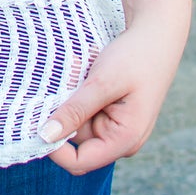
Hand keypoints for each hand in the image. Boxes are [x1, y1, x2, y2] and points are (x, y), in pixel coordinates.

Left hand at [38, 11, 187, 174]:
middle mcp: (121, 140)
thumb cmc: (136, 56)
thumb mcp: (102, 83)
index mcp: (125, 140)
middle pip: (75, 140)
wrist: (157, 32)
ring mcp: (116, 127)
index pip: (79, 162)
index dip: (54, 147)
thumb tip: (44, 136)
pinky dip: (79, 92)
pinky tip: (89, 70)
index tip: (38, 119)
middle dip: (65, 111)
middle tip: (71, 78)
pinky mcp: (111, 113)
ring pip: (76, 121)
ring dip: (72, 96)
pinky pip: (84, 109)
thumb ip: (74, 111)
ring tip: (83, 69)